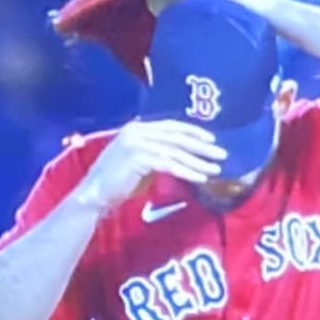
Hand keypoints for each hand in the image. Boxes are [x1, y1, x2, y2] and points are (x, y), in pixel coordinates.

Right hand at [72, 117, 224, 213]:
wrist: (96, 194)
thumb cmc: (120, 181)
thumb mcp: (143, 161)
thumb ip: (159, 152)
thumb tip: (183, 153)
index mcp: (137, 128)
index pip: (171, 126)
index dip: (193, 131)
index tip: (212, 138)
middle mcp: (136, 131)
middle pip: (176, 137)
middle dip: (201, 146)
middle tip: (223, 153)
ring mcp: (136, 143)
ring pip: (175, 151)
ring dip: (198, 161)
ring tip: (216, 169)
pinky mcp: (138, 158)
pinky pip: (169, 164)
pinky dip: (187, 171)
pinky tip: (201, 177)